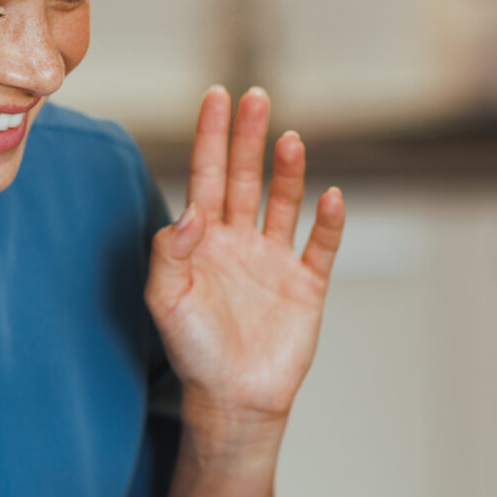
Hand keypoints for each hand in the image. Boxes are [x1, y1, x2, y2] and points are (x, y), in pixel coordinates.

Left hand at [146, 88, 344, 430]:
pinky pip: (321, 247)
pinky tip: (331, 197)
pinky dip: (328, 222)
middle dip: (248, 138)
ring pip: (283, 204)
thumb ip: (170, 253)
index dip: (211, 137)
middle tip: (254, 97)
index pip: (206, 177)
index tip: (216, 97)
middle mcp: (240, 241)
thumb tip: (190, 212)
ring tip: (287, 139)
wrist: (233, 399)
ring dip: (287, 171)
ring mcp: (275, 261)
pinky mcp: (306, 286)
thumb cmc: (193, 350)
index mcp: (203, 241)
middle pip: (244, 178)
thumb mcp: (166, 300)